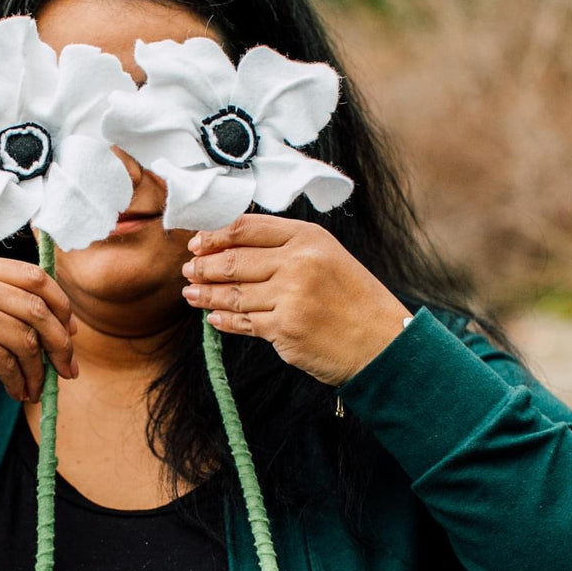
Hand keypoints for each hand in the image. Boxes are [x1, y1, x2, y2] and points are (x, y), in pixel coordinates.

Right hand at [0, 250, 78, 402]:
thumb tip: (49, 318)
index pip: (33, 276)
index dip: (60, 304)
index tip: (70, 329)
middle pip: (37, 307)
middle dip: (61, 341)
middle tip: (69, 367)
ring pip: (26, 340)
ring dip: (39, 370)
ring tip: (36, 388)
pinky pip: (8, 364)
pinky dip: (19, 383)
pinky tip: (17, 393)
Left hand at [180, 215, 412, 385]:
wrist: (383, 343)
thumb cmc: (354, 300)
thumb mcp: (328, 258)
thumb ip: (287, 249)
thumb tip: (232, 248)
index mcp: (308, 237)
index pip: (247, 228)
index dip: (215, 235)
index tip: (197, 242)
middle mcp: (298, 262)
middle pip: (234, 260)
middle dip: (204, 266)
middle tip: (188, 270)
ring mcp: (290, 296)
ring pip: (234, 293)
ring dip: (206, 294)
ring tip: (190, 294)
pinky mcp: (285, 329)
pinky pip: (244, 322)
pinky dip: (224, 319)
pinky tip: (213, 318)